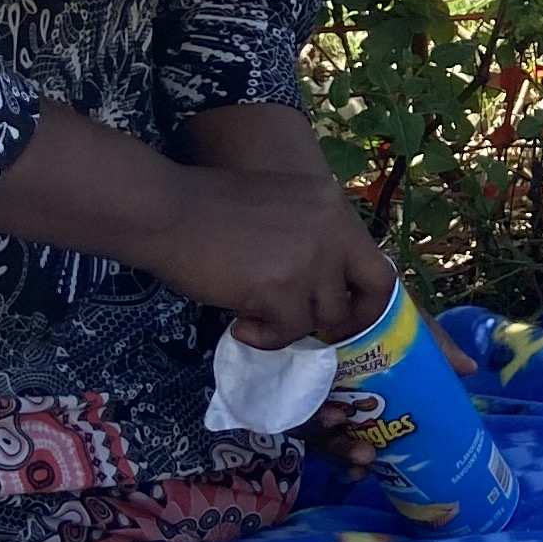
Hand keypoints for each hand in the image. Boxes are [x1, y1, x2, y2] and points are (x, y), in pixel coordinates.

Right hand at [152, 166, 395, 346]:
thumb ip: (309, 237)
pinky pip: (288, 332)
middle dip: (351, 320)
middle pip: (374, 290)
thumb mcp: (279, 207)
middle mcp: (332, 229)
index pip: (376, 258)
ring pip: (325, 316)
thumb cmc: (207, 208)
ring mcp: (310, 259)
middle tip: (316, 330)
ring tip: (255, 316)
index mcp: (332, 204)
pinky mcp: (282, 289)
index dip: (365, 294)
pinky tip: (239, 325)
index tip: (342, 310)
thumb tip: (324, 289)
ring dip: (292, 325)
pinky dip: (265, 337)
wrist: (166, 211)